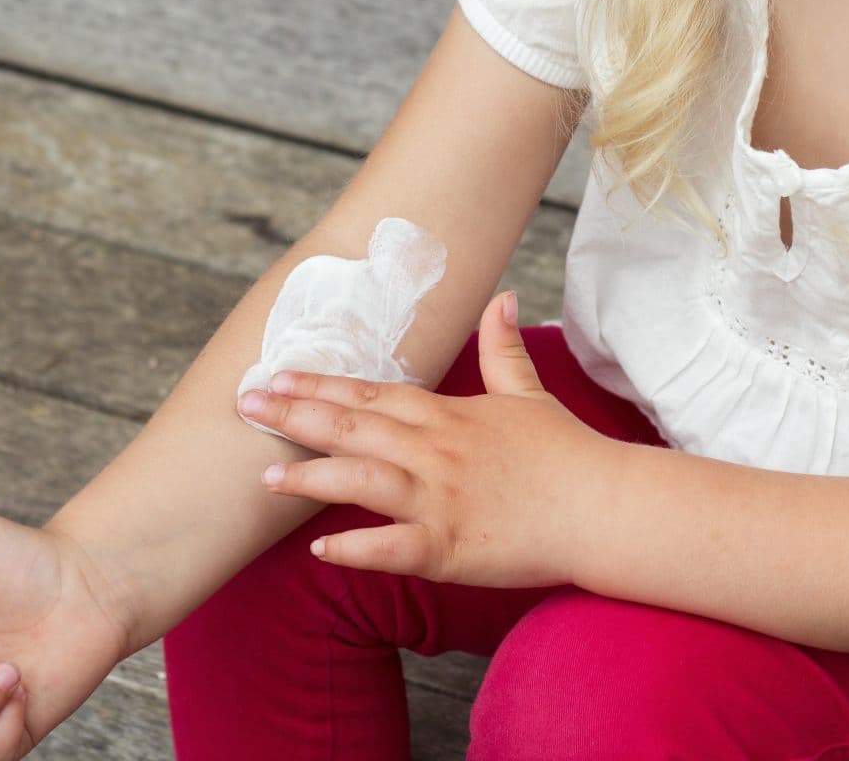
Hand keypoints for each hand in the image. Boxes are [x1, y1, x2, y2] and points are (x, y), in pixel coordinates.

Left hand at [237, 291, 618, 588]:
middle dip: (295, 414)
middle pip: (354, 426)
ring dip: (311, 477)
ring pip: (362, 481)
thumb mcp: (529, 393)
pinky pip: (393, 548)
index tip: (277, 373)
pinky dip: (355, 549)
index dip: (322, 382)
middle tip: (245, 403)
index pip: (372, 391)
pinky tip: (321, 551)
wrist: (603, 506)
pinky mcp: (451, 547)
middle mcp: (436, 451)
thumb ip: (502, 348)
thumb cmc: (566, 454)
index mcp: (448, 415)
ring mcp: (441, 499)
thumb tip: (502, 297)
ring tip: (266, 475)